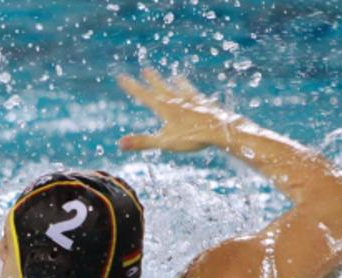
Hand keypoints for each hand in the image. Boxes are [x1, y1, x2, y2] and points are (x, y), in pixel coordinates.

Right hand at [117, 69, 241, 152]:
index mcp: (165, 108)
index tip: (121, 76)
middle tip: (145, 70)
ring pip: (178, 89)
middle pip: (161, 88)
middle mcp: (177, 100)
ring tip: (172, 76)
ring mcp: (192, 101)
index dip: (131, 87)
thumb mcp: (164, 142)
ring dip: (172, 83)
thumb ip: (142, 142)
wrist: (221, 130)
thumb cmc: (192, 137)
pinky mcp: (204, 104)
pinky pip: (194, 94)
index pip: (143, 95)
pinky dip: (189, 89)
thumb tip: (120, 144)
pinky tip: (191, 88)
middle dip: (151, 80)